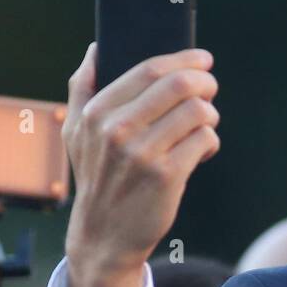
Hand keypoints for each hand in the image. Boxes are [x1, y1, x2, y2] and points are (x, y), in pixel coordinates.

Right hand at [62, 42, 219, 286]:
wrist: (104, 236)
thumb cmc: (95, 179)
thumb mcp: (75, 134)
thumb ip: (81, 89)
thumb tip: (96, 49)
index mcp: (98, 113)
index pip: (150, 70)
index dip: (184, 59)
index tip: (202, 60)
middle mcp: (118, 130)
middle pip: (180, 85)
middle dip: (205, 82)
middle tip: (210, 88)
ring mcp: (144, 153)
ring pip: (198, 112)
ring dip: (209, 115)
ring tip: (204, 124)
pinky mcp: (167, 176)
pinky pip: (205, 141)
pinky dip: (210, 142)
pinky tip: (201, 150)